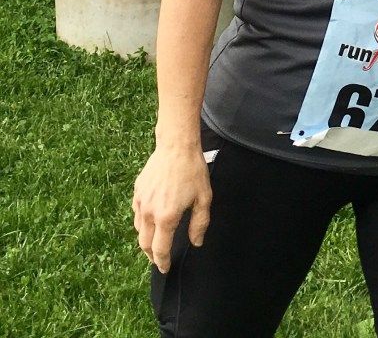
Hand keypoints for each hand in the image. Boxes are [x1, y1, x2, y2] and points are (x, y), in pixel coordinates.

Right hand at [132, 144, 212, 273]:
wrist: (176, 146)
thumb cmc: (193, 171)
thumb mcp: (203, 198)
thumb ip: (199, 224)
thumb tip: (196, 242)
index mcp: (166, 218)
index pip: (160, 250)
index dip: (162, 262)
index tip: (165, 269)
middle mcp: (149, 213)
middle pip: (145, 244)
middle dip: (152, 256)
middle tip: (159, 260)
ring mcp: (140, 202)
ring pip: (138, 230)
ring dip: (146, 240)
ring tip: (155, 242)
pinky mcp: (137, 192)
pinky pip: (137, 214)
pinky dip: (142, 223)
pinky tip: (151, 220)